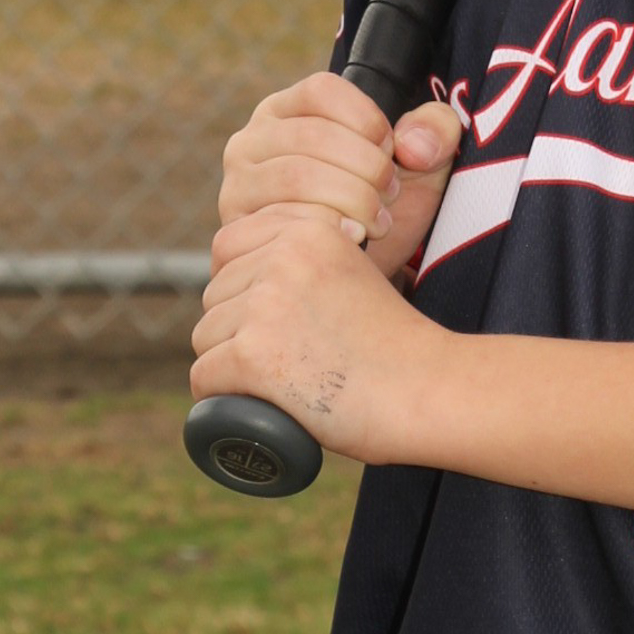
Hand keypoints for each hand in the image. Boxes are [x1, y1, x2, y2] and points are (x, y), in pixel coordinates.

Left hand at [189, 205, 450, 461]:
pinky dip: (223, 398)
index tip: (277, 320)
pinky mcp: (253, 352)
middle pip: (214, 295)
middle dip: (236, 329)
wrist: (429, 391)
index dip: (242, 287)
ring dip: (231, 364)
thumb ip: (305, 265)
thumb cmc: (396, 347)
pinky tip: (259, 403)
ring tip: (287, 381)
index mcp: (308, 230)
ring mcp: (265, 303)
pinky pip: (204, 376)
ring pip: (206, 336)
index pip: (228, 246)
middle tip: (292, 359)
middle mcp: (282, 256)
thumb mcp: (351, 275)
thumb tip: (245, 283)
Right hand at [219, 75, 463, 277]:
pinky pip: (279, 219)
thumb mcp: (422, 166)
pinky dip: (325, 229)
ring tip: (377, 220)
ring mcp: (239, 184)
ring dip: (351, 200)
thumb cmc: (382, 207)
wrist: (357, 274)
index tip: (393, 151)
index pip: (322, 91)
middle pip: (312, 135)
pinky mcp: (236, 229)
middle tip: (390, 195)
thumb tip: (413, 144)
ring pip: (296, 175)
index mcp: (291, 110)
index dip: (367, 119)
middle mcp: (253, 140)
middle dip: (366, 168)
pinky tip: (352, 242)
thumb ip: (435, 132)